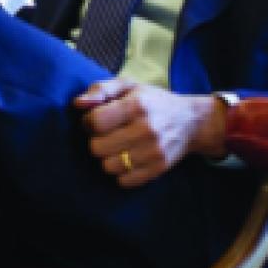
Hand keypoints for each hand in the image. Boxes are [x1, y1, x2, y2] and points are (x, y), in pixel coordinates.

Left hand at [73, 79, 226, 187]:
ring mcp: (154, 152)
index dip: (88, 122)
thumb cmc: (152, 101)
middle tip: (107, 134)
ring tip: (117, 147)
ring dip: (107, 158)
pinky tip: (127, 159)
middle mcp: (146, 129)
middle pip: (97, 148)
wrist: (190, 121)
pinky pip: (124, 181)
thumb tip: (78, 104)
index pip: (96, 122)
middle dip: (96, 141)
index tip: (95, 120)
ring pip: (108, 167)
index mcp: (136, 105)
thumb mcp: (128, 86)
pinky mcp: (159, 169)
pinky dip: (121, 172)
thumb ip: (100, 90)